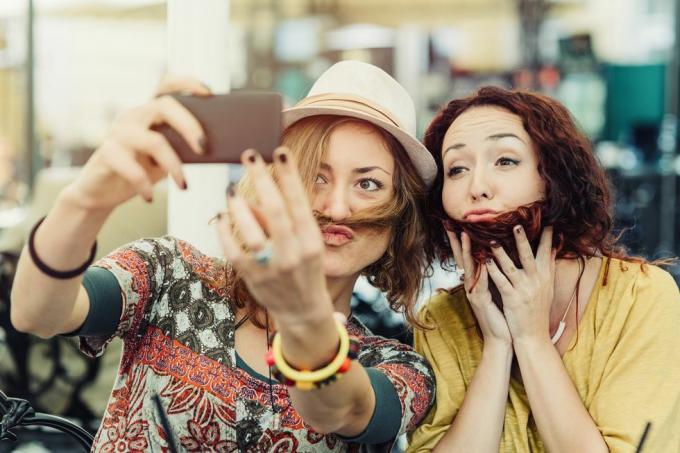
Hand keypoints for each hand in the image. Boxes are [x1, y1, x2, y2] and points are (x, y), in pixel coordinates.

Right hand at [62, 75, 209, 210]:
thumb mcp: (165, 158)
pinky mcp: (106, 153)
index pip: (166, 85)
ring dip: (174, 166)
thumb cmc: (138, 171)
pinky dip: (144, 184)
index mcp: (149, 113)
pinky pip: (132, 168)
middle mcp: (132, 116)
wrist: (100, 192)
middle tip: (204, 148)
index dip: (187, 83)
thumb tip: (211, 149)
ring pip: (154, 141)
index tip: (208, 92)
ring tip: (184, 185)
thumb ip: (182, 148)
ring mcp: (118, 133)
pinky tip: (149, 197)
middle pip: (164, 106)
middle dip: (189, 126)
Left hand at [217, 148, 332, 325]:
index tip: (279, 151)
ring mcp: (273, 268)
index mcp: (311, 241)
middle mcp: (295, 253)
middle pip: (275, 209)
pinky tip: (222, 217)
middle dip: (261, 179)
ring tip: (232, 192)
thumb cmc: (304, 269)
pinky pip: (234, 251)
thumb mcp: (304, 244)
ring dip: (239, 206)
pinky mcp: (253, 279)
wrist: (304, 312)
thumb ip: (282, 220)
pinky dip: (226, 231)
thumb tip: (254, 197)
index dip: (288, 175)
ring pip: (252, 231)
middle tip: (250, 155)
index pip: (299, 202)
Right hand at [447, 229, 511, 345]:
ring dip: (466, 250)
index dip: (461, 241)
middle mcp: (471, 285)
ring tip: (464, 234)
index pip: (467, 256)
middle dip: (456, 240)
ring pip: (469, 267)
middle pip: (461, 258)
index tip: (458, 224)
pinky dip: (482, 270)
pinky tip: (483, 259)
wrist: (501, 339)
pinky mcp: (481, 301)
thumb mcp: (497, 290)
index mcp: (476, 282)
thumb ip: (494, 274)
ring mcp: (474, 293)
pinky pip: (481, 282)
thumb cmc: (501, 314)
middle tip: (450, 223)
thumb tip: (496, 258)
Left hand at [485, 225, 554, 342]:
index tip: (546, 221)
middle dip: (522, 239)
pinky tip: (485, 261)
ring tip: (492, 239)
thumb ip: (549, 267)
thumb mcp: (548, 288)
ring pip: (511, 266)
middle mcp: (536, 281)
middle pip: (529, 256)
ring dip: (501, 252)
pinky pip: (501, 281)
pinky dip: (493, 270)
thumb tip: (554, 248)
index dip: (546, 236)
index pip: (546, 252)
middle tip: (516, 224)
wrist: (534, 336)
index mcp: (545, 277)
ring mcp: (524, 290)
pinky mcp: (512, 298)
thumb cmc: (538, 311)